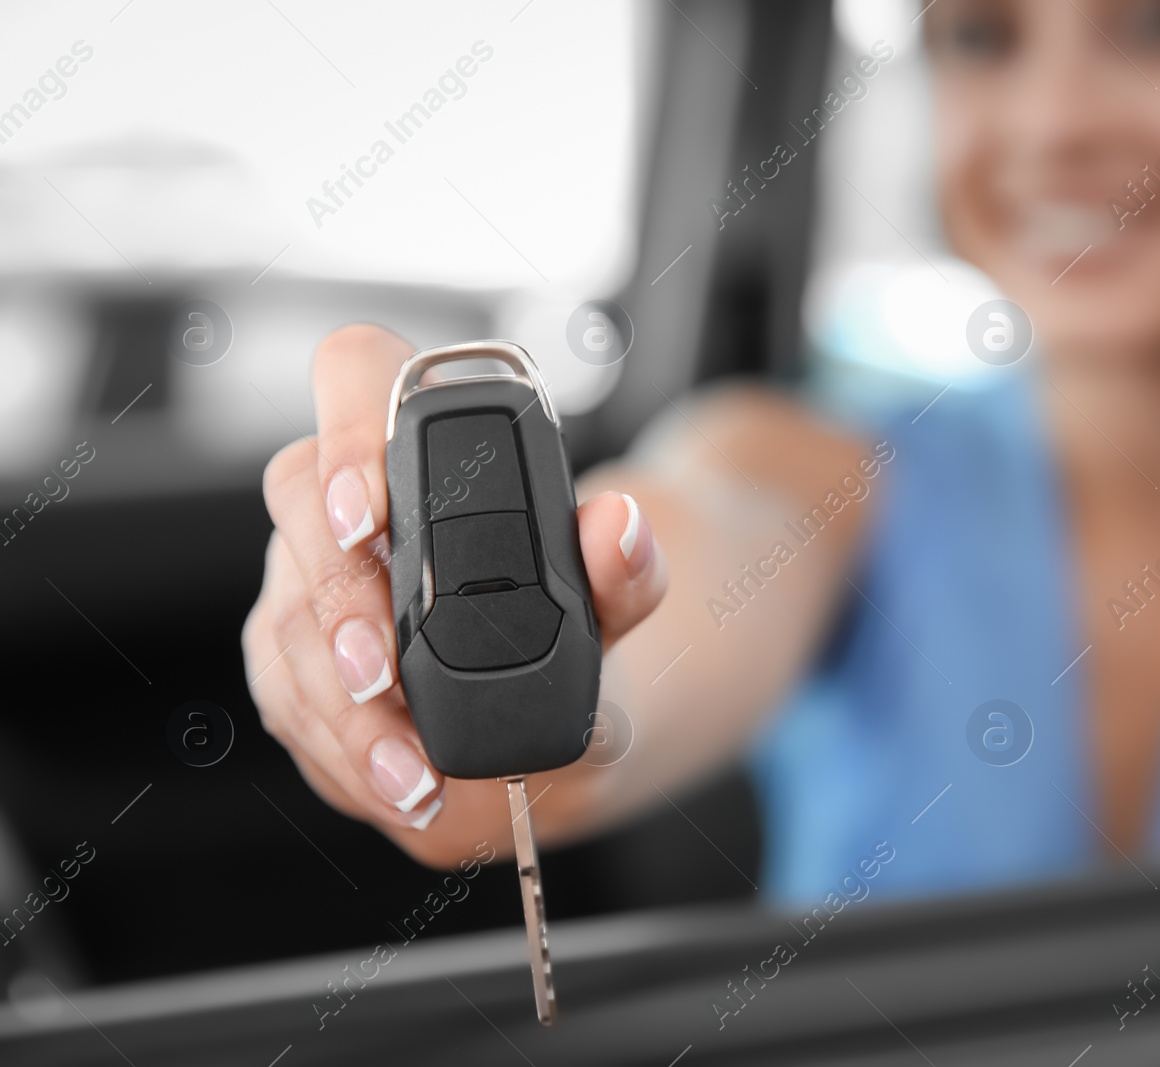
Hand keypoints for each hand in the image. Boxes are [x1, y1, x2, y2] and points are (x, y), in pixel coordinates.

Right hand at [241, 325, 668, 865]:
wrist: (565, 701)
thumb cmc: (578, 623)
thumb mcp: (621, 601)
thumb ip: (627, 565)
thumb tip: (620, 526)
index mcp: (426, 442)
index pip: (358, 373)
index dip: (350, 431)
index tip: (372, 514)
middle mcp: (348, 497)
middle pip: (299, 508)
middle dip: (339, 603)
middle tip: (386, 675)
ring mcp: (309, 576)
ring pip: (284, 618)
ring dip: (340, 704)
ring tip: (409, 765)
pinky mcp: (295, 655)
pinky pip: (288, 694)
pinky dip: (340, 749)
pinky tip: (392, 782)